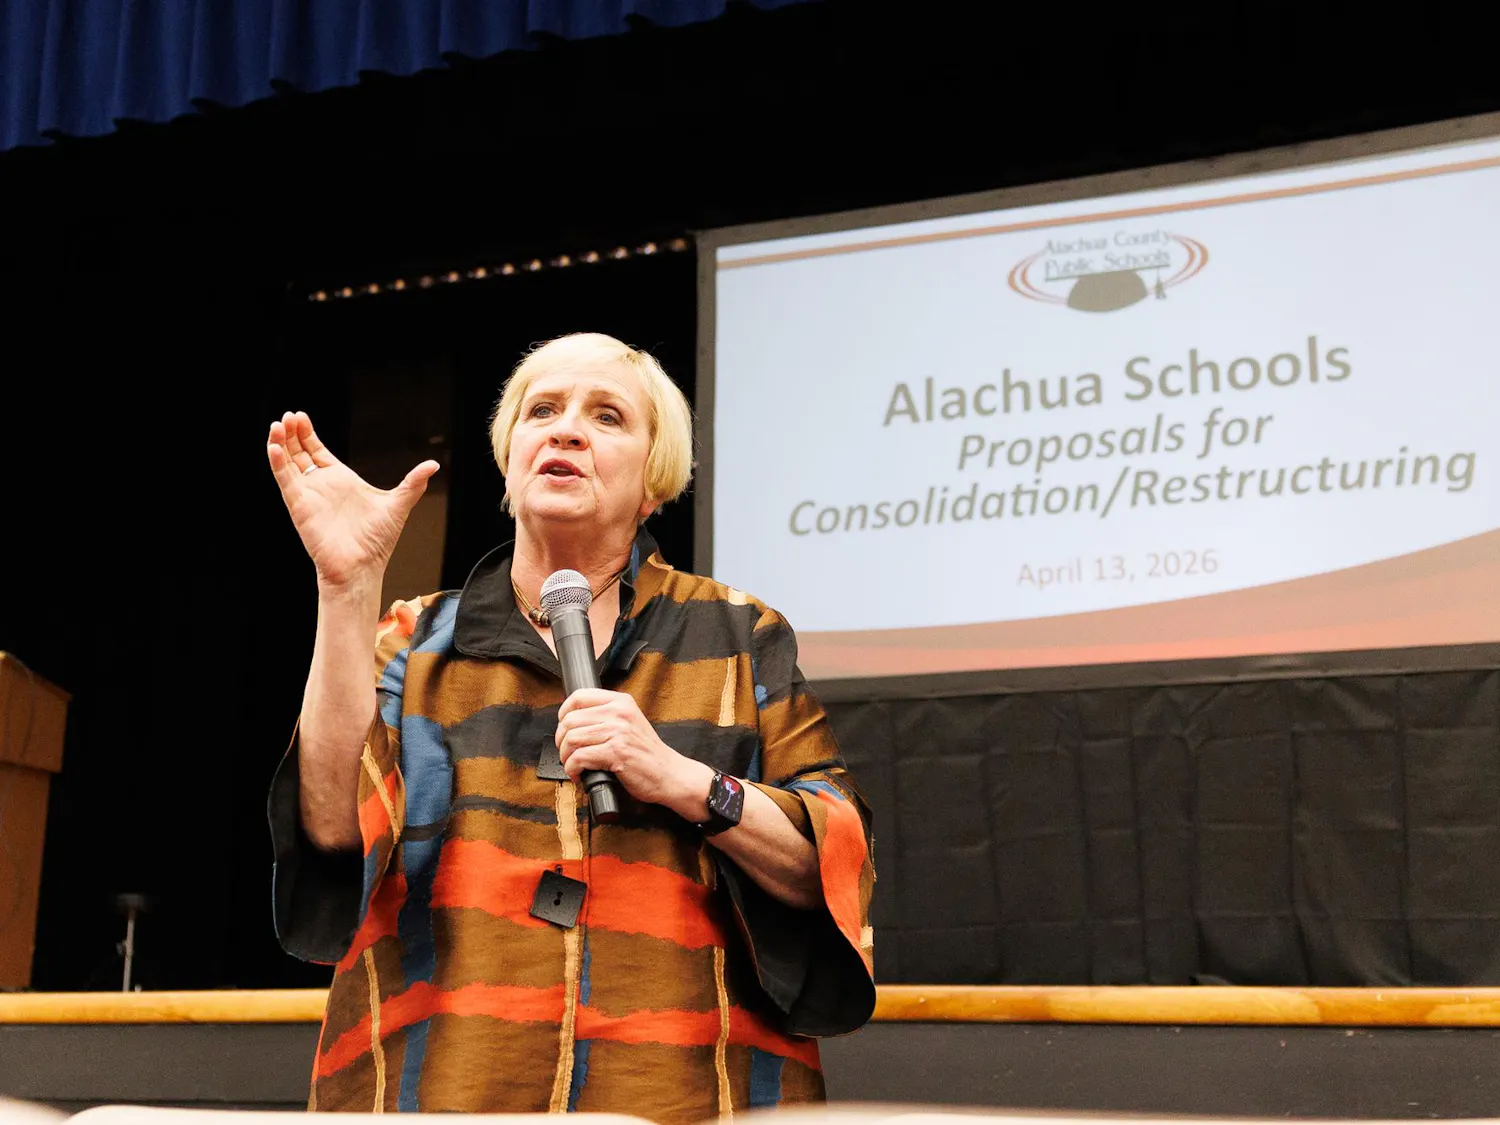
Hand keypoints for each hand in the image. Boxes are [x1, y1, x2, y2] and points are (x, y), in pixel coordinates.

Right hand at [266, 411, 438, 588]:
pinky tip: (274, 446)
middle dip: (293, 433)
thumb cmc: (377, 541)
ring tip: (277, 423)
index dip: (309, 434)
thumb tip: (433, 464)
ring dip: (280, 442)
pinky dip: (277, 462)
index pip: (318, 451)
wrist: (362, 566)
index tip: (301, 417)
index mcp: (341, 481)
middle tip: (289, 416)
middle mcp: (322, 485)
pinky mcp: (299, 504)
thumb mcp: (398, 504)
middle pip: (300, 452)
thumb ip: (413, 483)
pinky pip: (285, 480)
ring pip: (288, 462)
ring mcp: (308, 494)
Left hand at [556, 688, 710, 815]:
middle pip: (570, 719)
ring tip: (573, 765)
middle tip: (567, 752)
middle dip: (561, 740)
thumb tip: (573, 720)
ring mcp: (618, 732)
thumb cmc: (647, 753)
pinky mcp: (616, 752)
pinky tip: (579, 775)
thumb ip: (607, 716)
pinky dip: (572, 769)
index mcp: (621, 702)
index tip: (564, 727)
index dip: (564, 712)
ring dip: (565, 757)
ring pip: (571, 738)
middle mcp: (619, 713)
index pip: (579, 696)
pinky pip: (579, 758)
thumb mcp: (630, 723)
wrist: (669, 774)